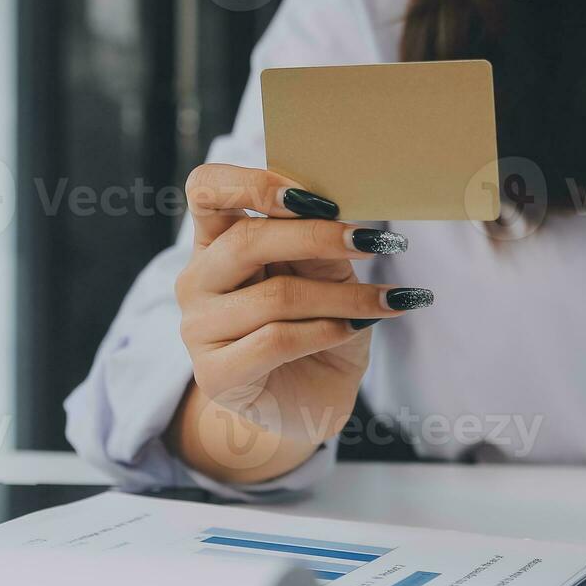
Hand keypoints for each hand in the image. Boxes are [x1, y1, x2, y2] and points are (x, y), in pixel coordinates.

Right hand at [167, 164, 431, 482]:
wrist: (311, 402)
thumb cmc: (318, 327)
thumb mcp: (325, 275)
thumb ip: (315, 241)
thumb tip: (339, 208)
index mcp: (215, 241)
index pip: (206, 189)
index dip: (253, 183)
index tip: (317, 197)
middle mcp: (198, 280)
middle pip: (246, 240)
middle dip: (319, 237)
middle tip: (377, 241)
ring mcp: (199, 329)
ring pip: (274, 296)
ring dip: (343, 296)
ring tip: (388, 300)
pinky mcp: (215, 375)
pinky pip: (277, 340)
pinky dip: (327, 331)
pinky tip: (358, 329)